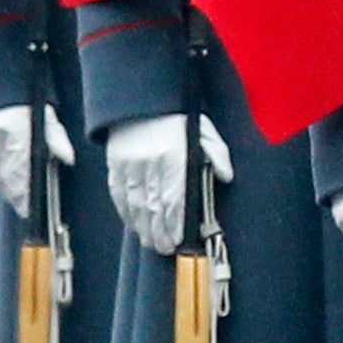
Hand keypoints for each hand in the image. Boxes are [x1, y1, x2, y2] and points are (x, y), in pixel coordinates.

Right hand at [0, 103, 75, 218]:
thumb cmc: (23, 100)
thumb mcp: (45, 114)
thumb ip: (56, 138)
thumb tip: (69, 159)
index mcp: (17, 134)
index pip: (22, 173)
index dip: (25, 196)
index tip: (29, 209)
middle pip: (7, 179)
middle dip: (16, 196)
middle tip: (23, 208)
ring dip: (5, 188)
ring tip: (15, 198)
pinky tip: (0, 182)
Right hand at [104, 114, 233, 254]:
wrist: (142, 93)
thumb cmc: (176, 114)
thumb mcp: (203, 127)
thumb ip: (217, 152)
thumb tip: (227, 176)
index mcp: (173, 154)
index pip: (173, 198)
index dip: (174, 223)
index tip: (177, 240)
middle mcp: (149, 161)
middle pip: (152, 206)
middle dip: (158, 231)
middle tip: (163, 249)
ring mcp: (129, 162)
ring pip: (134, 203)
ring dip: (141, 226)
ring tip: (149, 242)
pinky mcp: (115, 161)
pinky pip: (117, 192)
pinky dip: (124, 210)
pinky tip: (132, 223)